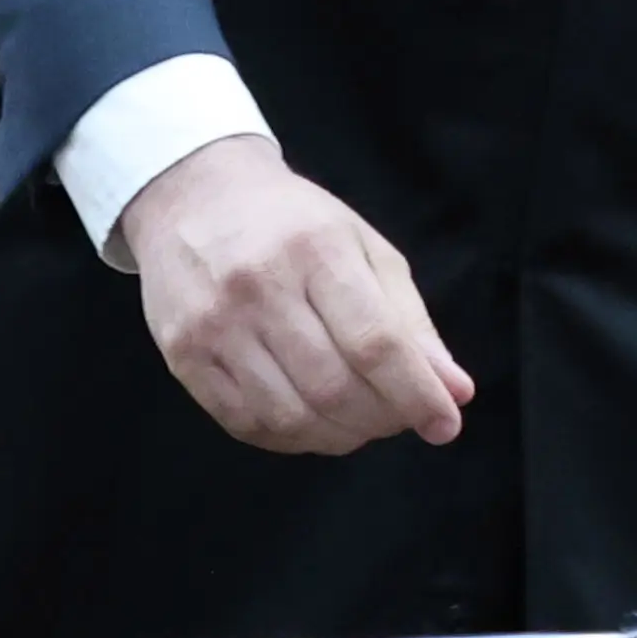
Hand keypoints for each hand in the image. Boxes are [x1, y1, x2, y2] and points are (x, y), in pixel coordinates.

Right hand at [109, 135, 472, 455]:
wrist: (194, 197)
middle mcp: (260, 287)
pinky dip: (292, 440)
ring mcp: (214, 325)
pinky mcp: (183, 357)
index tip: (447, 423)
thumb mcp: (363, 248)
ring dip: (341, 436)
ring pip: (290, 417)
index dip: (416, 393)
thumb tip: (454, 391)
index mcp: (317, 248)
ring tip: (362, 422)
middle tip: (402, 418)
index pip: (374, 341)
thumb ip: (410, 321)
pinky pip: (246, 424)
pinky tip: (315, 424)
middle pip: (333, 387)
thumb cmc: (294, 224)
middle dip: (382, 418)